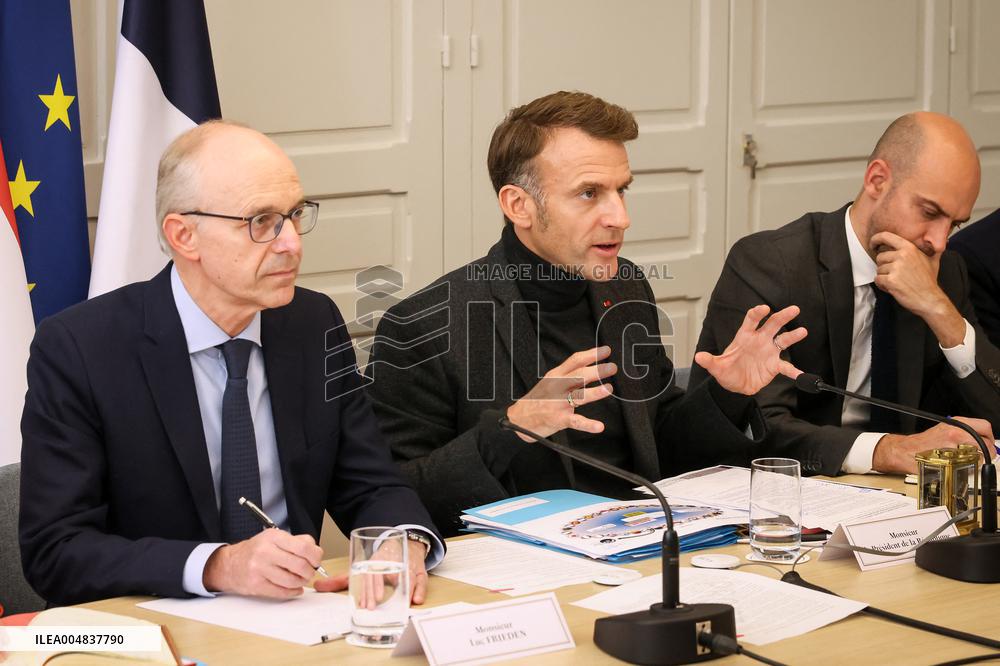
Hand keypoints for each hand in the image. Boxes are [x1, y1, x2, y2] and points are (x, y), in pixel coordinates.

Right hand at [203, 529, 322, 597]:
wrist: (229, 564)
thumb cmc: (256, 551)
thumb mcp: (274, 538)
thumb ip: (297, 542)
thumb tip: (315, 552)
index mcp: (274, 537)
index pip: (304, 547)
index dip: (315, 556)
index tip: (316, 560)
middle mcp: (266, 552)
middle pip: (300, 566)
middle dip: (309, 572)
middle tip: (309, 572)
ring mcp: (260, 569)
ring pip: (292, 581)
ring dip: (301, 583)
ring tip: (300, 580)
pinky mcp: (256, 585)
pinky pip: (282, 592)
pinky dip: (292, 592)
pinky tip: (294, 589)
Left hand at [315, 537, 429, 604]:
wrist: (404, 543)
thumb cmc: (380, 561)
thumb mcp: (361, 570)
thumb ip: (342, 580)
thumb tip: (319, 586)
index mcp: (374, 563)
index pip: (369, 576)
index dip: (366, 590)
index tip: (364, 603)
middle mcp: (389, 563)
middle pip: (384, 577)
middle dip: (377, 591)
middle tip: (373, 605)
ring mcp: (405, 566)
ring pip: (403, 578)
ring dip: (400, 590)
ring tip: (395, 602)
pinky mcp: (418, 571)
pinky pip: (420, 580)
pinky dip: (418, 590)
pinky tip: (415, 599)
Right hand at [505, 346, 616, 440]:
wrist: (517, 419)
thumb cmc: (537, 400)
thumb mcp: (549, 382)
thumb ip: (568, 375)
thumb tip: (591, 369)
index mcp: (556, 376)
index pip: (575, 361)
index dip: (591, 354)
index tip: (606, 351)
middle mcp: (557, 387)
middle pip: (579, 375)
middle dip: (596, 370)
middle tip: (612, 367)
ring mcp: (557, 403)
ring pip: (578, 395)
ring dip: (594, 392)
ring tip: (608, 389)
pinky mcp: (557, 419)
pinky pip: (575, 421)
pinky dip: (587, 424)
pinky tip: (598, 426)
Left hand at [694, 305, 806, 394]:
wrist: (735, 385)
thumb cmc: (726, 370)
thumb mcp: (716, 367)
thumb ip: (710, 361)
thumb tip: (699, 357)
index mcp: (745, 336)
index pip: (752, 320)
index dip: (757, 313)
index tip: (764, 308)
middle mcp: (759, 340)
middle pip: (772, 325)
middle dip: (782, 316)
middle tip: (794, 309)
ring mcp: (768, 352)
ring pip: (783, 340)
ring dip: (793, 336)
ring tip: (802, 331)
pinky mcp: (774, 365)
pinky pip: (786, 366)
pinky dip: (794, 371)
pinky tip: (801, 374)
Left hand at [871, 231, 964, 346]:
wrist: (929, 299)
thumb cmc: (929, 281)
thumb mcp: (933, 260)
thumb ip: (932, 249)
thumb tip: (942, 241)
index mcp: (909, 248)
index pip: (886, 236)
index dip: (876, 239)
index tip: (873, 244)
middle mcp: (902, 256)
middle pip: (880, 257)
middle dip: (885, 267)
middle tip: (897, 275)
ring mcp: (896, 268)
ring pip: (878, 269)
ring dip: (884, 277)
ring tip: (898, 282)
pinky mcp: (891, 280)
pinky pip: (877, 279)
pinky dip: (882, 285)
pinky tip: (893, 287)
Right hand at [872, 416, 994, 473]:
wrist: (905, 451)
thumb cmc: (922, 443)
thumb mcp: (944, 430)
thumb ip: (963, 433)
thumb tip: (980, 440)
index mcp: (956, 423)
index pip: (985, 426)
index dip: (989, 437)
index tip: (988, 444)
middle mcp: (956, 431)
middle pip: (986, 440)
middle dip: (989, 450)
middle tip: (985, 455)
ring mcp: (953, 445)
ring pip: (980, 453)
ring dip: (978, 459)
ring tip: (969, 461)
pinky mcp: (950, 458)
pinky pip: (968, 464)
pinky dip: (968, 467)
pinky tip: (959, 466)